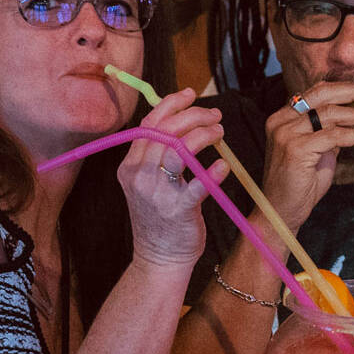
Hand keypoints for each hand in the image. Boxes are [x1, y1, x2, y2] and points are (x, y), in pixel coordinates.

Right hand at [117, 88, 228, 267]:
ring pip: (179, 148)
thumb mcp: (148, 182)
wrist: (159, 259)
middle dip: (194, 115)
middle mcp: (139, 175)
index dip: (171, 103)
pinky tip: (223, 165)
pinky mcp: (178, 210)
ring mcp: (157, 193)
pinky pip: (197, 185)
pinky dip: (212, 172)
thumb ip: (157, 154)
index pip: (149, 123)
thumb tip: (180, 119)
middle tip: (215, 116)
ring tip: (220, 132)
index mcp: (130, 165)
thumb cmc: (160, 216)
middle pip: (166, 130)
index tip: (190, 93)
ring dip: (203, 134)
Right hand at [262, 81, 353, 231]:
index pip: (315, 92)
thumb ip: (330, 130)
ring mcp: (286, 134)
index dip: (342, 88)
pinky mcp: (296, 149)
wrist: (280, 210)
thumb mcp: (317, 150)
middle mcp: (280, 121)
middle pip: (321, 95)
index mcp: (282, 118)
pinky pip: (333, 136)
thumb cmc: (299, 183)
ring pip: (330, 114)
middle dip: (352, 91)